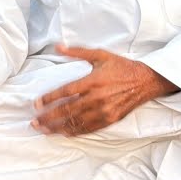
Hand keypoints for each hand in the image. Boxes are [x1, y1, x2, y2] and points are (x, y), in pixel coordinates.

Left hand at [32, 45, 177, 135]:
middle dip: (48, 118)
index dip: (49, 99)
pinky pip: (89, 128)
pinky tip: (64, 133)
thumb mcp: (100, 55)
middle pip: (67, 110)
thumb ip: (77, 52)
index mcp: (92, 80)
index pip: (65, 91)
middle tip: (34, 122)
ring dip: (58, 128)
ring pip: (76, 122)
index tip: (36, 104)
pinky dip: (74, 131)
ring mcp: (104, 111)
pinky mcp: (110, 119)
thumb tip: (58, 46)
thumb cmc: (122, 67)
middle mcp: (97, 97)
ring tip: (43, 130)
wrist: (146, 81)